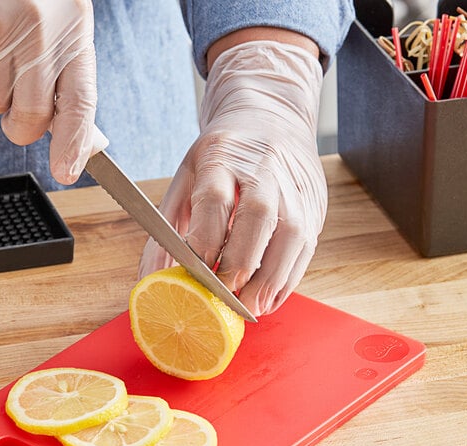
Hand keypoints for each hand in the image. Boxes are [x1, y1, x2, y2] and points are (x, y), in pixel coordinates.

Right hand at [0, 0, 105, 183]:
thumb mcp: (62, 23)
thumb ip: (70, 80)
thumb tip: (87, 142)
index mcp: (72, 35)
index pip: (80, 105)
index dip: (74, 144)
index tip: (67, 171)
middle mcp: (39, 38)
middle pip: (31, 120)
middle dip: (20, 125)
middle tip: (13, 100)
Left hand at [139, 37, 326, 315]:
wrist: (271, 116)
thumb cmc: (222, 157)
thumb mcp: (186, 177)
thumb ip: (168, 229)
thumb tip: (151, 280)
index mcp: (223, 156)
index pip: (215, 200)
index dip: (206, 243)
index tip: (195, 278)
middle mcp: (265, 167)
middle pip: (258, 216)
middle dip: (240, 265)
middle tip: (224, 300)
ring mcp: (295, 185)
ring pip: (291, 235)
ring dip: (270, 280)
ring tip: (249, 309)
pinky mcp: (315, 204)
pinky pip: (307, 248)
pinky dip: (288, 279)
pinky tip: (268, 298)